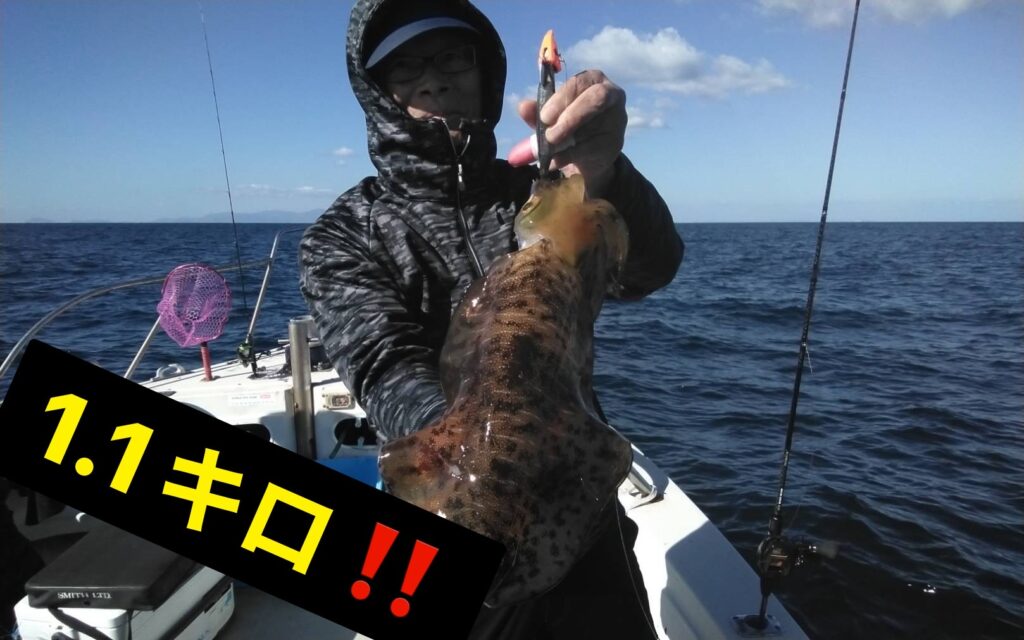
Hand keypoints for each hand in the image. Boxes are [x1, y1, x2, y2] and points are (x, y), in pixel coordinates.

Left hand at [517, 70, 625, 196]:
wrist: (585, 154)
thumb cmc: (568, 125)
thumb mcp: (550, 118)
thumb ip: (537, 112)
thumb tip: (524, 107)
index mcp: (591, 80)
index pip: (578, 83)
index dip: (561, 98)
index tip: (544, 117)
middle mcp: (610, 94)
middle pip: (596, 97)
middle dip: (571, 116)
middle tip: (550, 135)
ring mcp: (616, 119)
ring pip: (596, 125)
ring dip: (570, 139)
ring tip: (550, 149)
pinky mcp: (615, 142)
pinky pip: (594, 147)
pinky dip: (572, 156)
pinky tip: (556, 161)